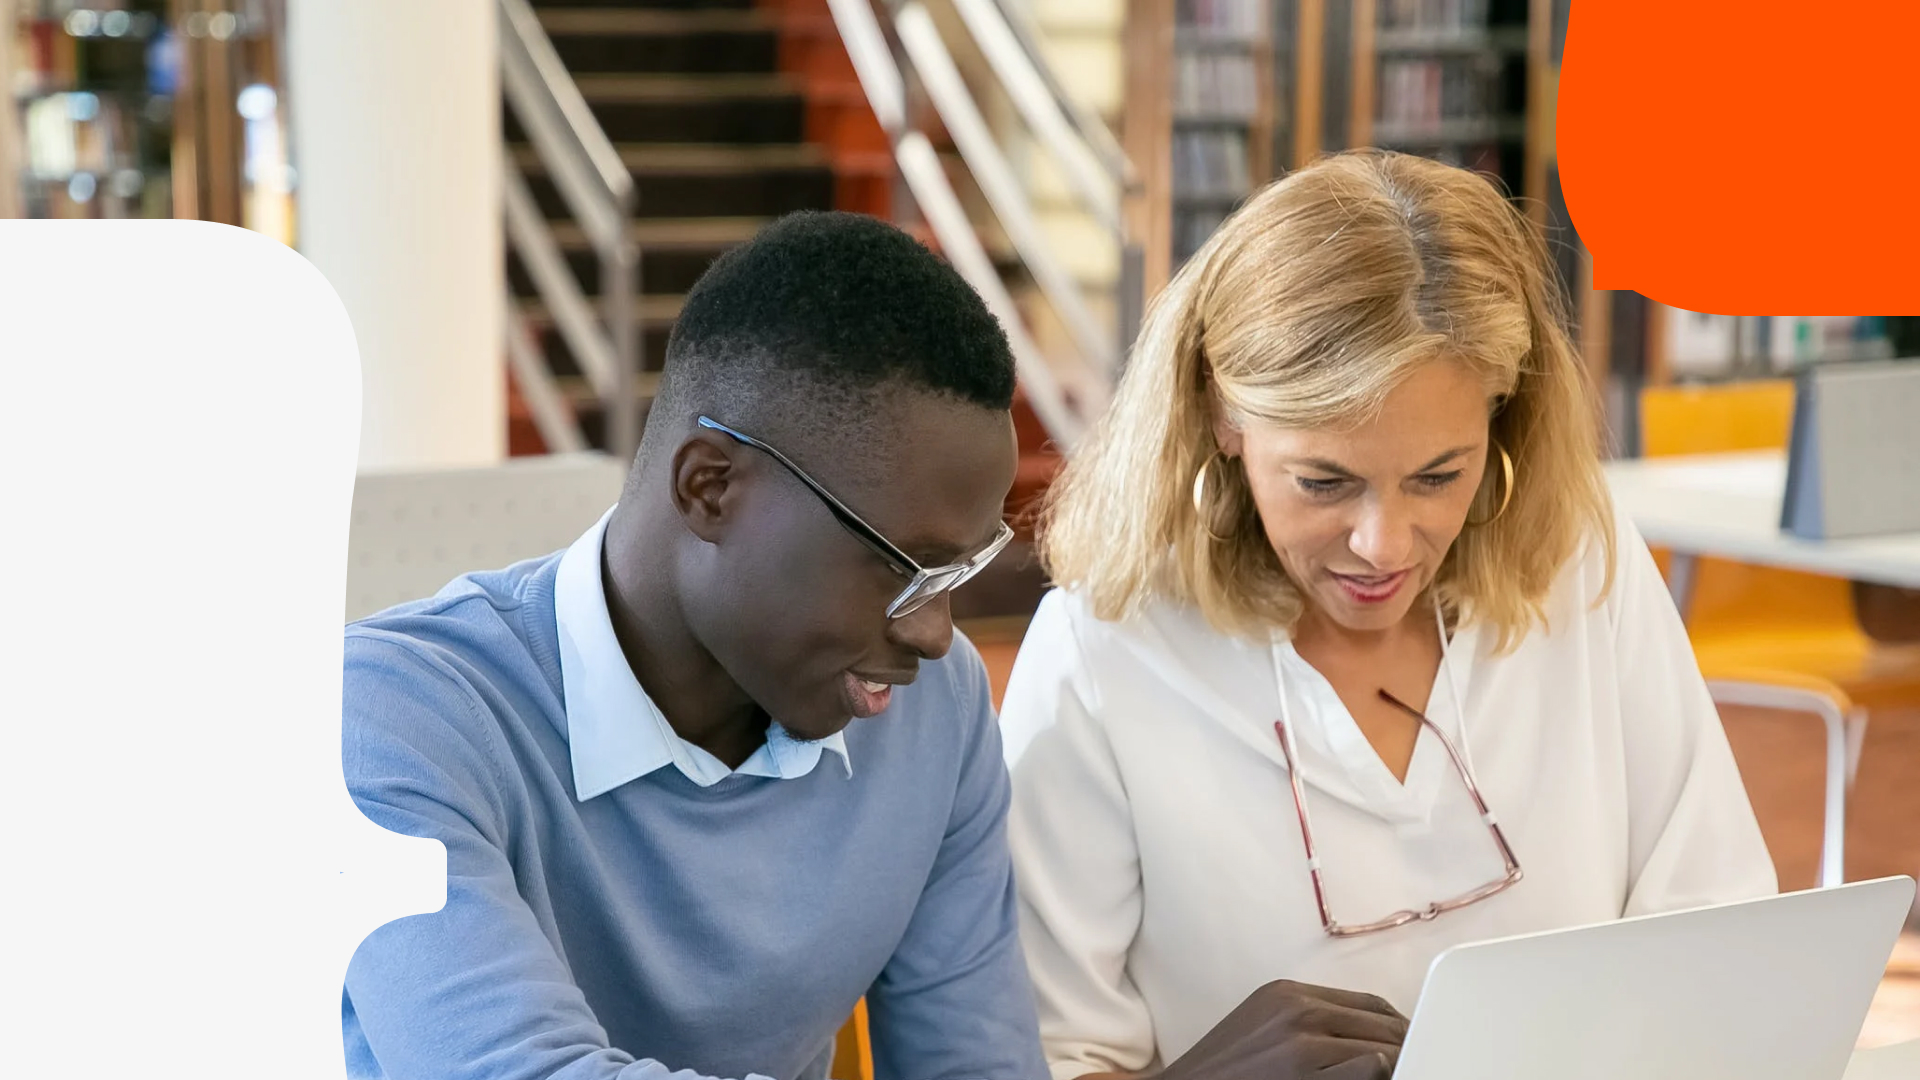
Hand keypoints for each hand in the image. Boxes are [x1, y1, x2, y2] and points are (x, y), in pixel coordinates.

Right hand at [1152, 979, 1408, 1079]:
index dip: (1397, 1025)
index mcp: (1288, 994)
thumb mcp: (1265, 1029)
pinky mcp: (1305, 1075)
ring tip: (1405, 1072)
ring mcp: (1303, 1044)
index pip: (1369, 1002)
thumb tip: (1368, 1039)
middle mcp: (1298, 1010)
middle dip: (1407, 1045)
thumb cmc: (1226, 1071)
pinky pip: (1369, 1068)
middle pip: (1382, 1022)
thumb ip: (1311, 1024)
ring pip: (1383, 1047)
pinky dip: (1380, 1074)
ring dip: (1400, 1064)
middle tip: (1419, 1063)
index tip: (1412, 1044)